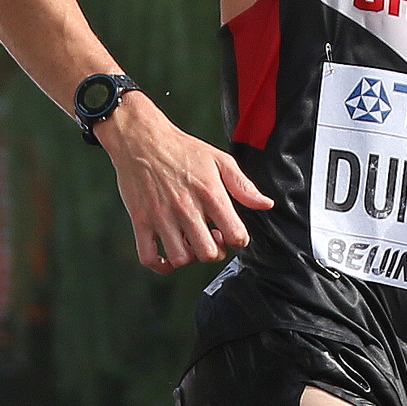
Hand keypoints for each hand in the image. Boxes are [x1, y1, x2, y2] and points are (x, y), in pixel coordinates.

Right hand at [100, 93, 270, 273]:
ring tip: (190, 243)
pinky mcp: (140, 221)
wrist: (142, 139)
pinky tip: (168, 258)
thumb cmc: (181, 149)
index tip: (231, 233)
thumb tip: (265, 204)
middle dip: (215, 252)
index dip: (238, 240)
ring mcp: (161, 216)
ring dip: (189, 257)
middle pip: (208, 253)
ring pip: (180, 258)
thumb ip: (243, 186)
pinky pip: (148, 257)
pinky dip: (160, 265)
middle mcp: (186, 208)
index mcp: (210, 194)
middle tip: (211, 240)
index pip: (236, 235)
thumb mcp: (219, 160)